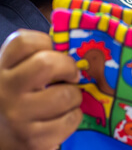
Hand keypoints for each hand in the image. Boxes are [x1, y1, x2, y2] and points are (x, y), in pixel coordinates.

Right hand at [0, 30, 82, 149]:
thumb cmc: (14, 97)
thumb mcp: (14, 72)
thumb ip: (33, 56)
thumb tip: (70, 44)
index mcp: (0, 68)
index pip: (23, 41)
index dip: (44, 41)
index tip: (51, 51)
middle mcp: (4, 90)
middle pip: (47, 63)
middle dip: (68, 67)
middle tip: (72, 75)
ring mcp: (16, 116)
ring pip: (64, 95)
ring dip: (75, 95)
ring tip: (69, 98)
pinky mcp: (30, 139)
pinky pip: (69, 120)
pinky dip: (74, 116)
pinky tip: (66, 116)